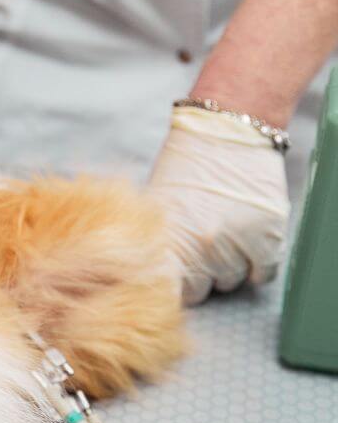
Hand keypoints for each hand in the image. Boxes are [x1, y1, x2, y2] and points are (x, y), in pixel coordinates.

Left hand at [148, 107, 289, 304]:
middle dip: (196, 275)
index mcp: (169, 242)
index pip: (167, 291)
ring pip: (229, 281)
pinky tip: (245, 247)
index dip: (168, 285)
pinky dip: (254, 266)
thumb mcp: (155, 207)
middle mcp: (202, 249)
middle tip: (196, 252)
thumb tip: (154, 274)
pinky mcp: (268, 236)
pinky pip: (261, 274)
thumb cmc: (185, 166)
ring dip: (224, 267)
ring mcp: (237, 244)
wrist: (226, 131)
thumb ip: (157, 244)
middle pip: (199, 291)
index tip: (170, 278)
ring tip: (221, 239)